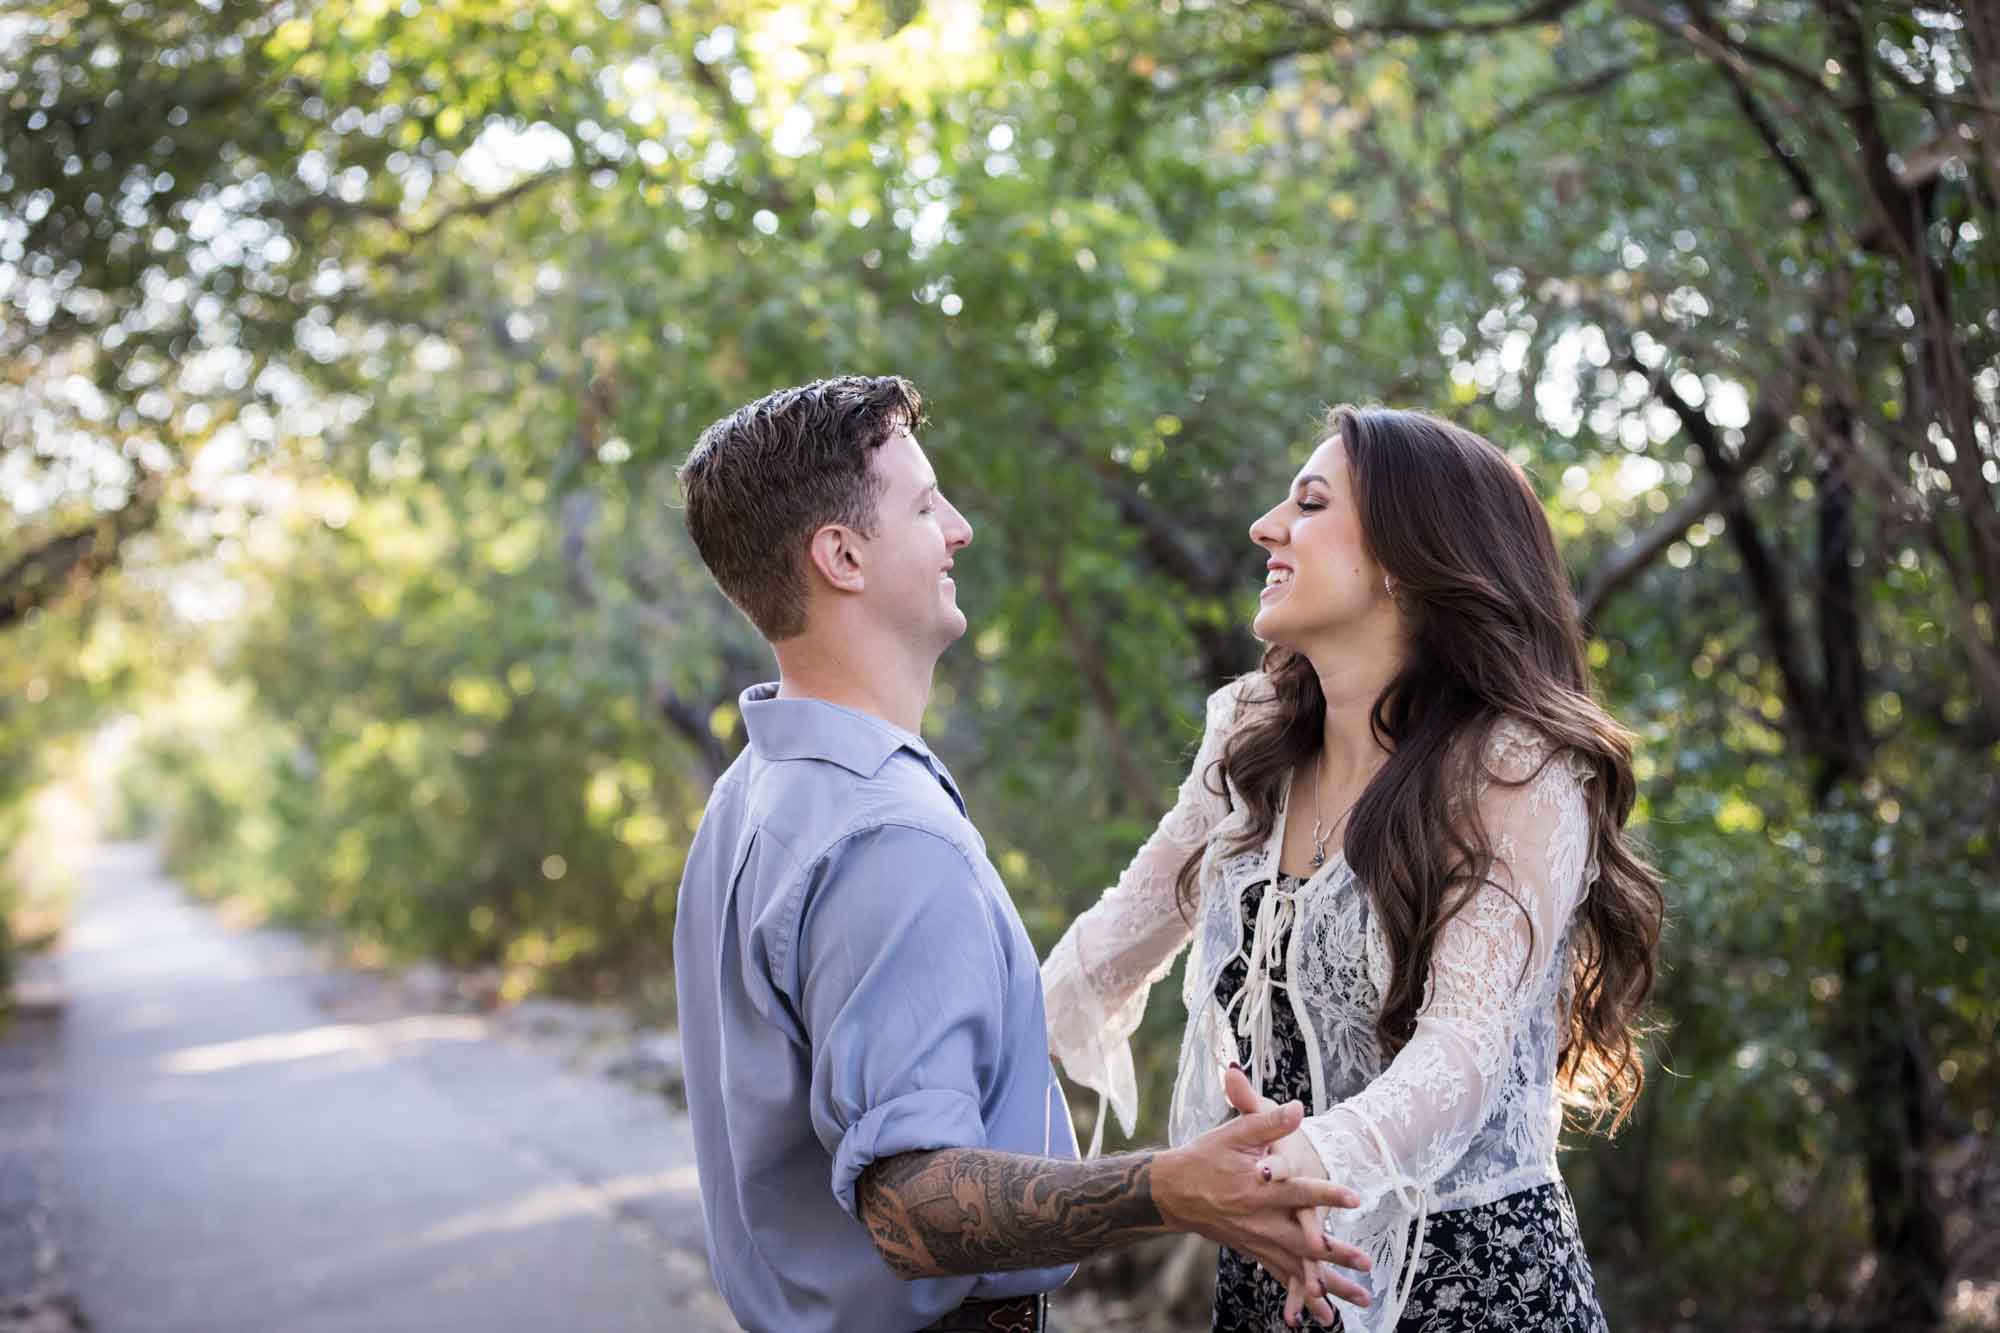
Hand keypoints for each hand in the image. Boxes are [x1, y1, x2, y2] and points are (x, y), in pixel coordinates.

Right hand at [1151, 1078, 1372, 1315]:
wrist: (1173, 1192)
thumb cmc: (1205, 1157)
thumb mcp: (1234, 1133)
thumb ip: (1267, 1121)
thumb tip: (1298, 1107)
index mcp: (1259, 1190)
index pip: (1299, 1191)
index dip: (1326, 1195)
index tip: (1354, 1198)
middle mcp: (1260, 1221)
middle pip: (1303, 1241)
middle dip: (1336, 1253)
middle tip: (1366, 1262)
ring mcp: (1257, 1241)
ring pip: (1298, 1267)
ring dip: (1331, 1285)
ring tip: (1361, 1299)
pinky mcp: (1254, 1252)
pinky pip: (1282, 1278)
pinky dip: (1303, 1297)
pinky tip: (1323, 1315)